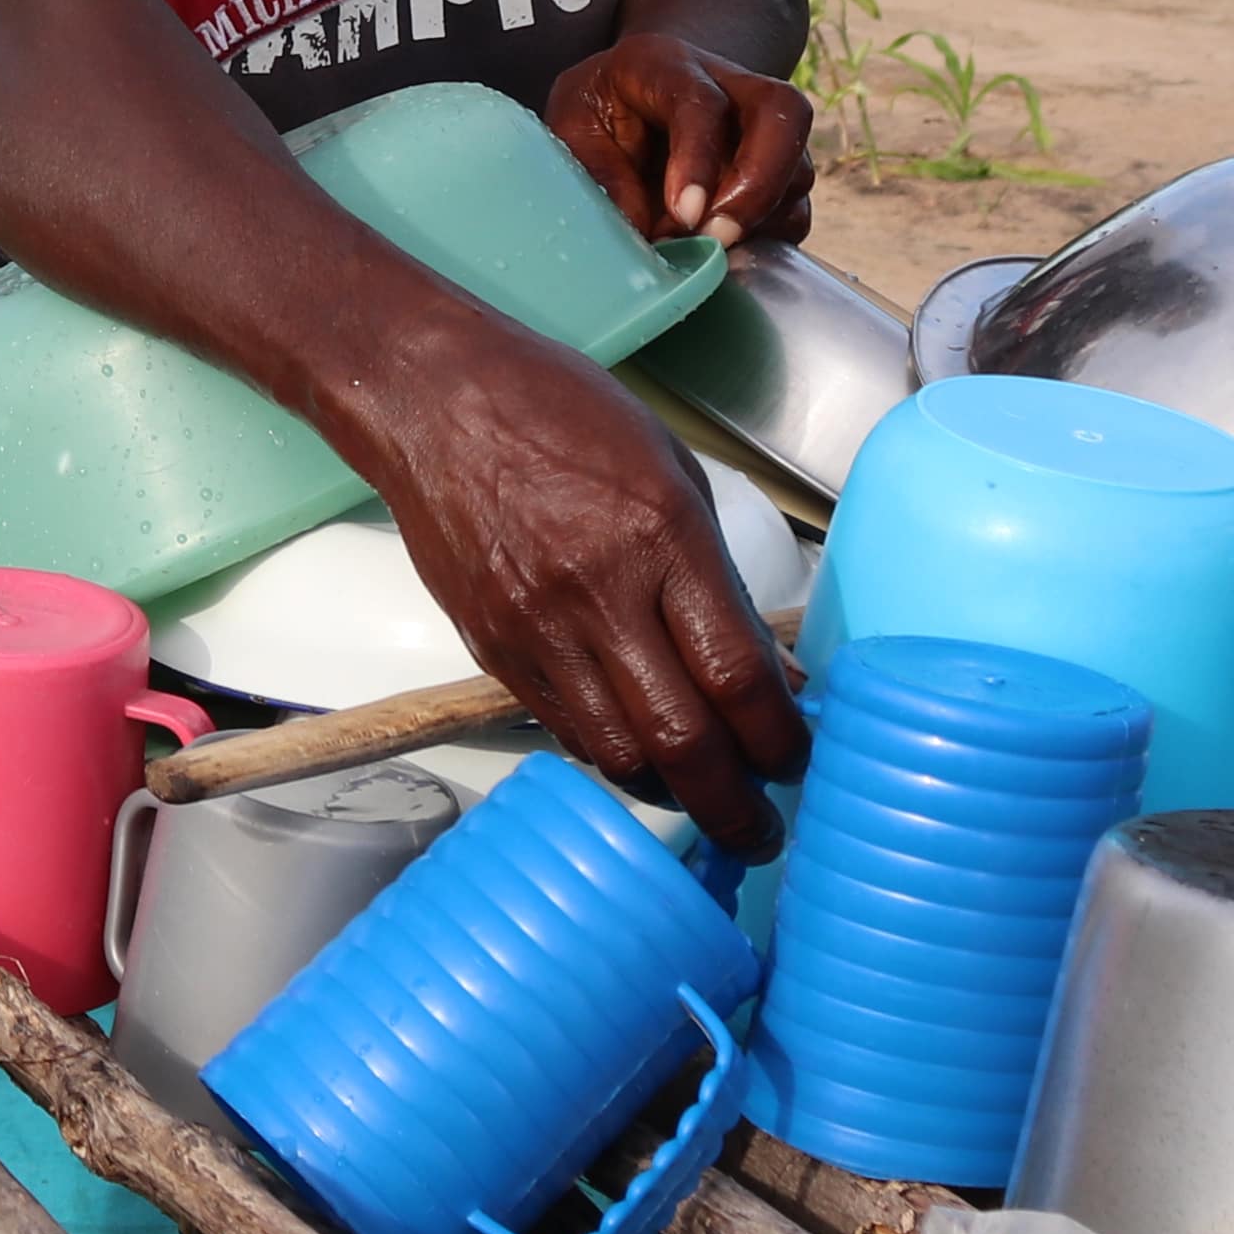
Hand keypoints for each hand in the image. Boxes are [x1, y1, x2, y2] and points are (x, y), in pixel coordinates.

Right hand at [362, 302, 803, 859]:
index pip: (736, 675)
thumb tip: (772, 672)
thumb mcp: (672, 473)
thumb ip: (721, 577)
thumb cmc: (563, 414)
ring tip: (704, 800)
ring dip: (671, 793)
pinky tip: (641, 755)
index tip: (798, 761)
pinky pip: (564, 731)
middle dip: (731, 804)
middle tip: (760, 831)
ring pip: (616, 754)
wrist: (436, 402)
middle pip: (680, 740)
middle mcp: (598, 594)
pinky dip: (612, 757)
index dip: (778, 740)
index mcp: (660, 537)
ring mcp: (537, 630)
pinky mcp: (492, 650)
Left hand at [544, 33, 815, 248]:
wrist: (634, 98)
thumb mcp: (571, 128)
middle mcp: (729, 84)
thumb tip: (642, 230)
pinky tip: (725, 252)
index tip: (685, 215)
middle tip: (718, 236)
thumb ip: (599, 173)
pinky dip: (768, 237)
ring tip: (707, 250)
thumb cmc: (597, 111)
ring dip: (759, 220)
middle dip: (759, 183)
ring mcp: (760, 127)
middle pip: (782, 112)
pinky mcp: (775, 170)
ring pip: (796, 166)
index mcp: (665, 63)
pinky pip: (795, 207)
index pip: (701, 102)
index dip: (699, 159)